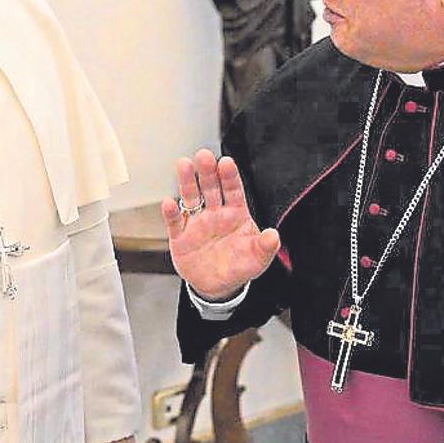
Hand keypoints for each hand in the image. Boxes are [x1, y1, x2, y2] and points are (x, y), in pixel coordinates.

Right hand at [161, 149, 280, 300]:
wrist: (217, 286)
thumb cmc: (239, 266)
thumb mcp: (257, 259)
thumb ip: (265, 246)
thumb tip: (274, 235)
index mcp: (236, 214)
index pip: (233, 191)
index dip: (229, 177)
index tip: (226, 163)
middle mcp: (215, 214)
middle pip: (210, 188)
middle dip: (207, 172)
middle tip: (204, 156)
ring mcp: (197, 223)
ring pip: (191, 198)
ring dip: (186, 182)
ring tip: (183, 165)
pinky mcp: (180, 237)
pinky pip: (175, 222)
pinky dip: (171, 212)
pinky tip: (169, 202)